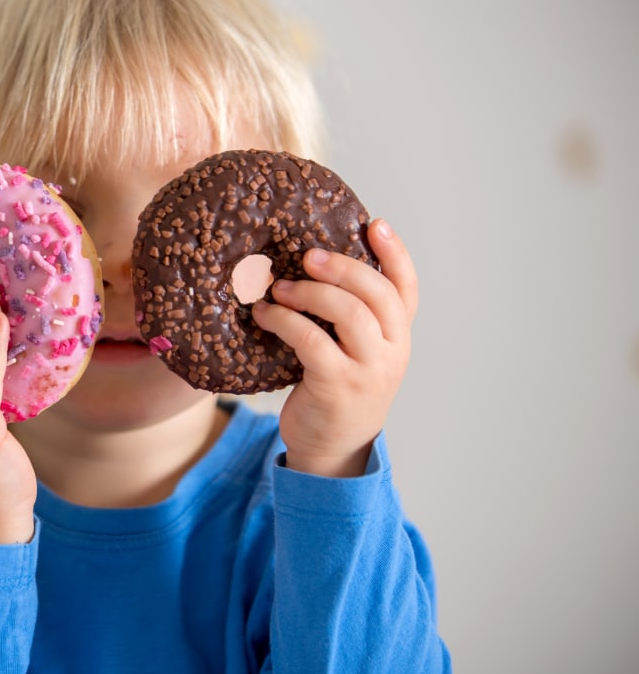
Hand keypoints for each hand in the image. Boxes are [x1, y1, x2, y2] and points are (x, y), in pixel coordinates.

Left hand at [250, 219, 418, 476]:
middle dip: (343, 267)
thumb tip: (310, 265)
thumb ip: (348, 317)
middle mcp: (392, 352)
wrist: (332, 450)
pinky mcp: (338, 386)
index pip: (407, 288)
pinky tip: (265, 315)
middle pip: (378, 294)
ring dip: (311, 293)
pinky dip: (285, 321)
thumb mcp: (353, 352)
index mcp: (397, 337)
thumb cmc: (336, 390)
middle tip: (307, 256)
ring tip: (280, 289)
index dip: (395, 254)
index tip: (376, 223)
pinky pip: (313, 341)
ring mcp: (369, 371)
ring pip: (350, 314)